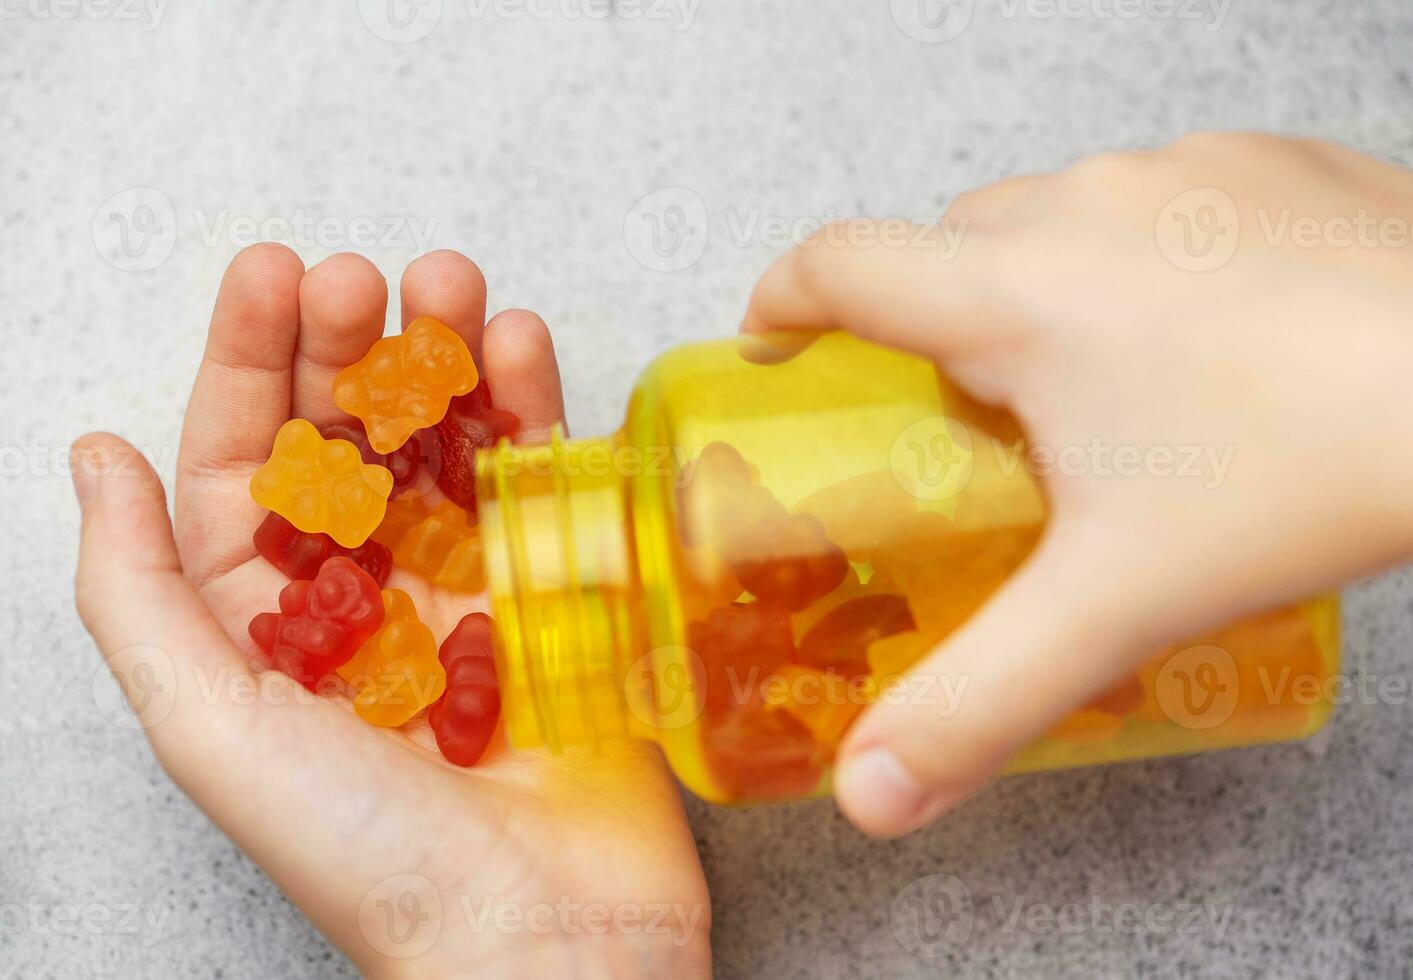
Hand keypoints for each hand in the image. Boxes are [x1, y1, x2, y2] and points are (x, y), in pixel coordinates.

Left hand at [72, 247, 710, 977]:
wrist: (538, 933)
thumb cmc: (364, 852)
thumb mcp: (209, 724)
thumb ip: (136, 591)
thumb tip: (96, 454)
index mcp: (266, 623)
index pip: (245, 464)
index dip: (250, 363)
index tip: (273, 275)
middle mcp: (365, 596)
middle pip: (349, 440)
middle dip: (349, 347)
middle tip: (363, 277)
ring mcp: (467, 588)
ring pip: (447, 443)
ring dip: (445, 355)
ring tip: (446, 281)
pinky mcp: (557, 590)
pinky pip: (539, 480)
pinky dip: (531, 406)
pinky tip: (520, 342)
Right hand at [742, 131, 1412, 836]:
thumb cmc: (1312, 470)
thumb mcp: (1115, 604)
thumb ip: (976, 702)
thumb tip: (871, 792)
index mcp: (1019, 292)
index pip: (841, 263)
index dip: (784, 299)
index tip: (775, 342)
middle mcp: (1087, 206)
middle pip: (948, 244)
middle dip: (930, 320)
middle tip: (960, 411)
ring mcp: (1186, 168)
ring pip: (1057, 215)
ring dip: (1042, 286)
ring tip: (1094, 385)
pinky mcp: (1272, 163)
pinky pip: (1162, 196)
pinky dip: (1147, 256)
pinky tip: (1206, 336)